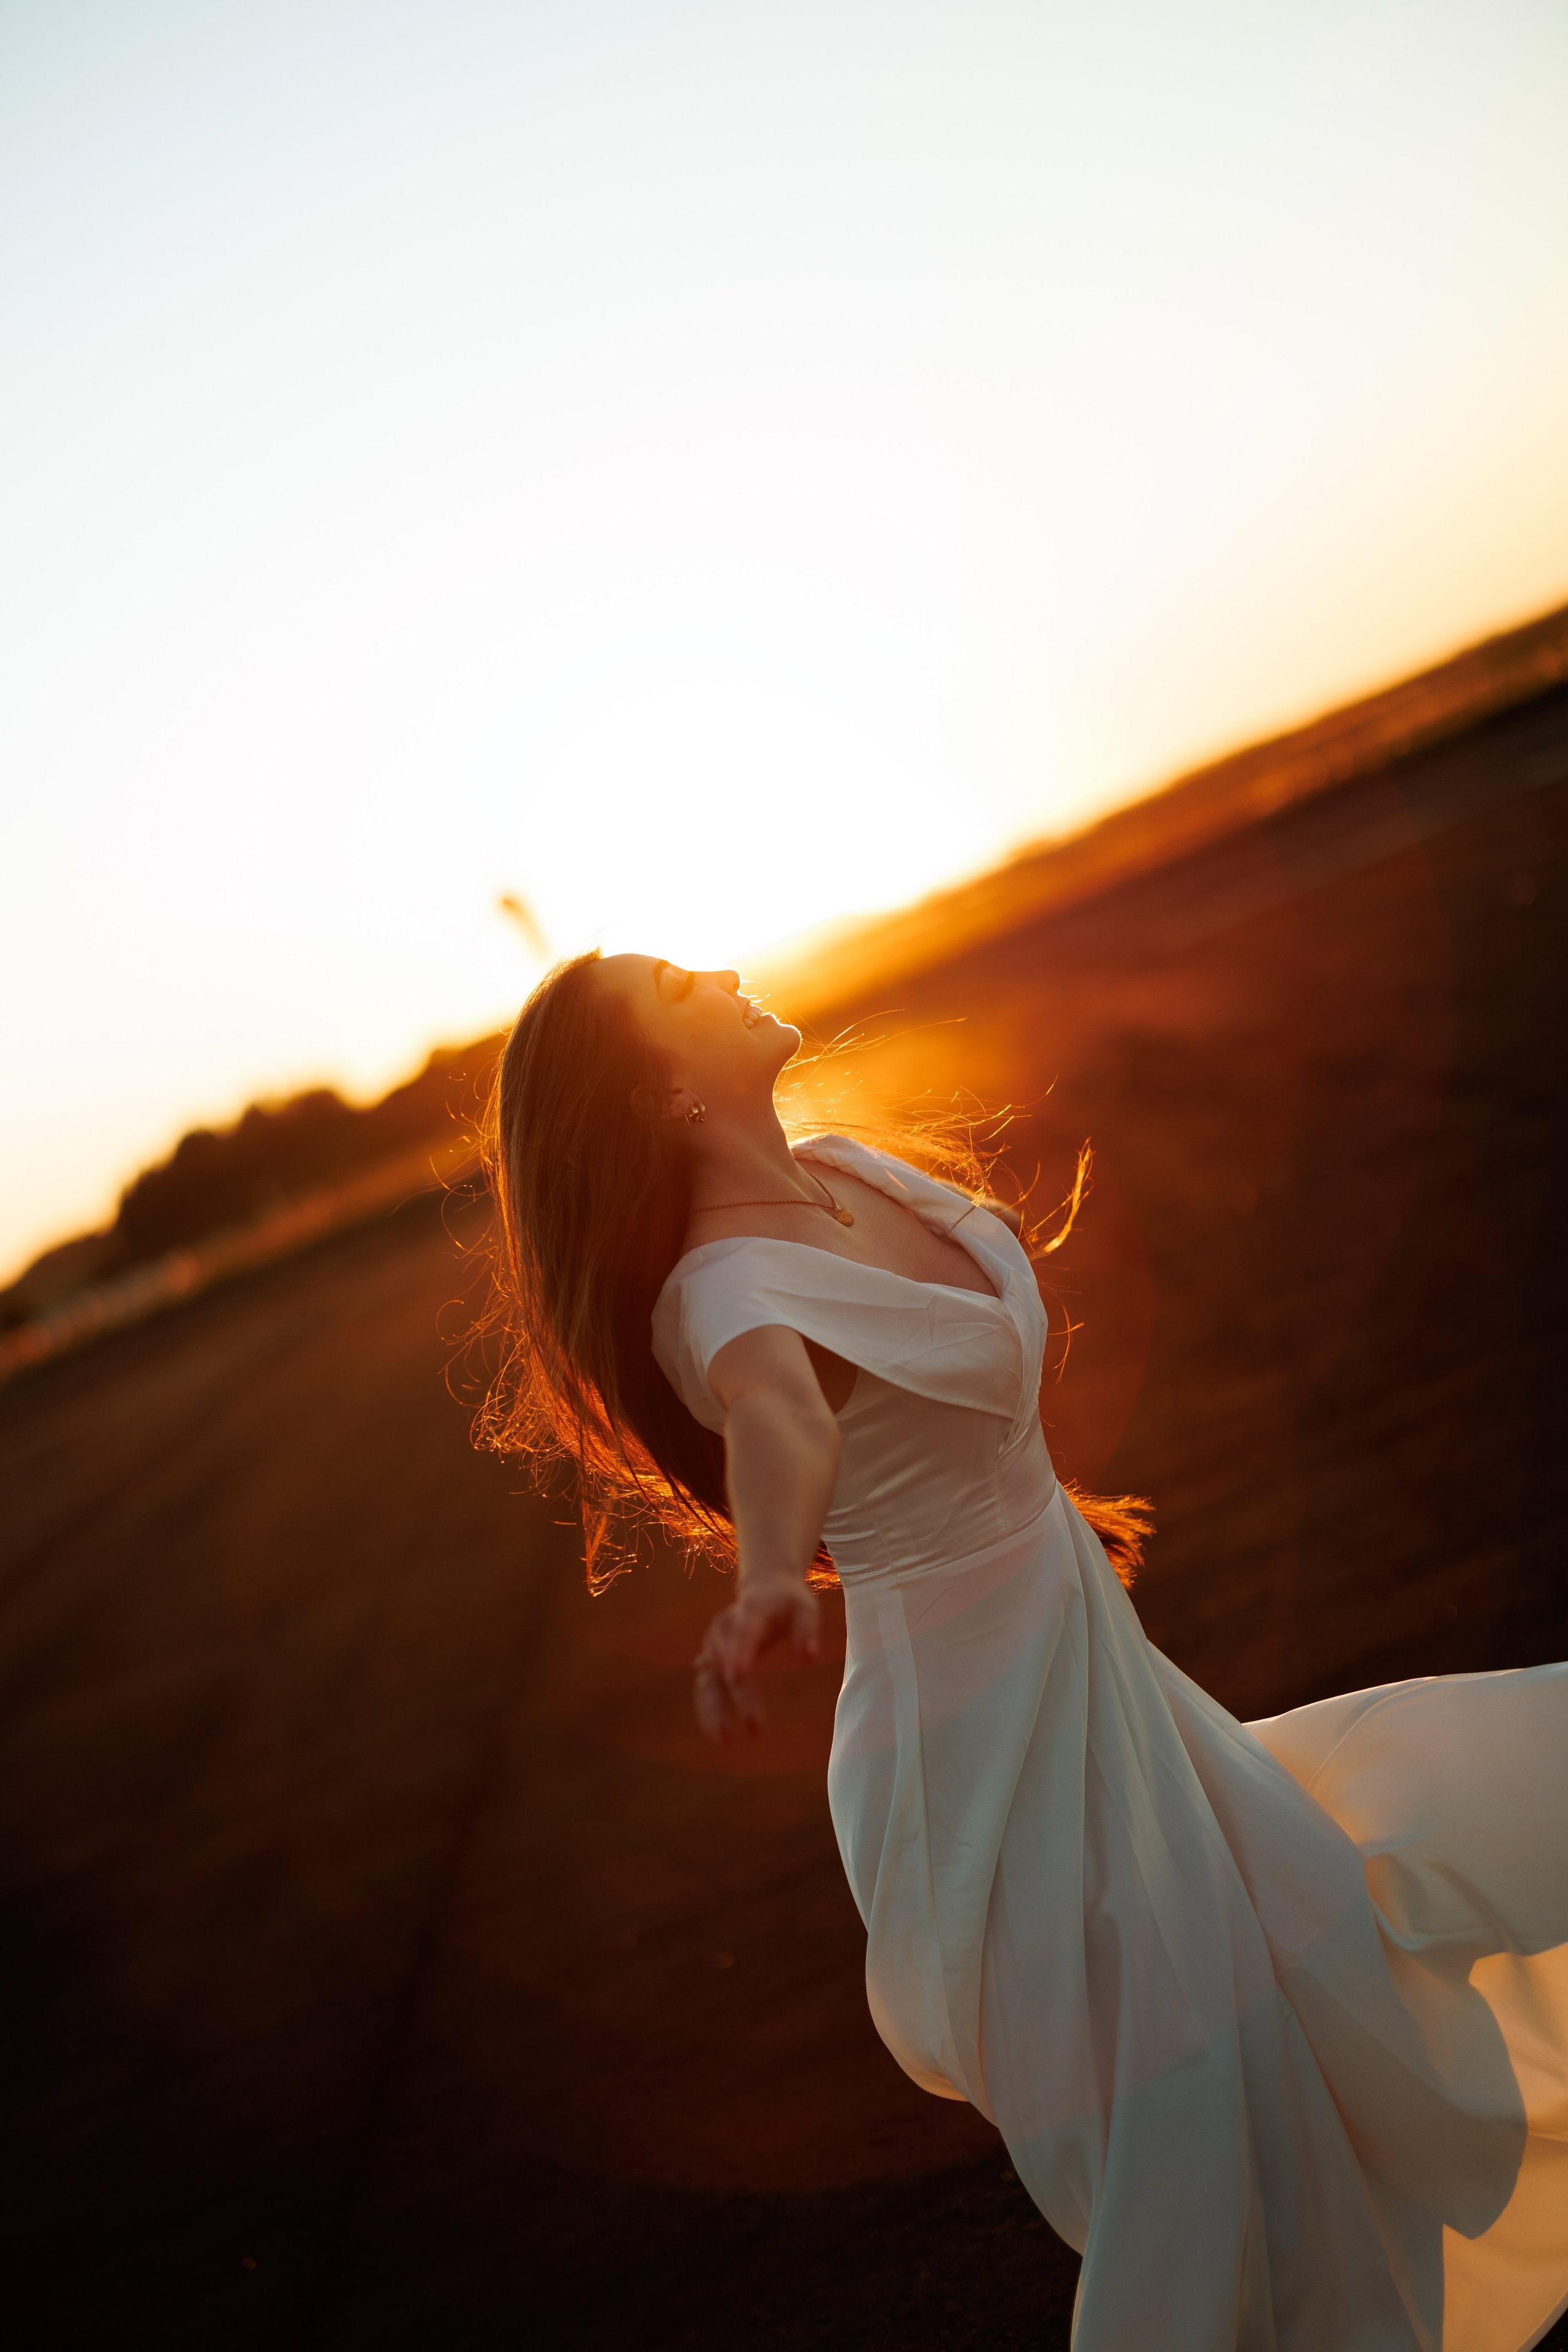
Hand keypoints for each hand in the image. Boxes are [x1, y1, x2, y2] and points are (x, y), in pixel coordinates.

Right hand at [692, 1573, 821, 1743]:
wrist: (764, 1586)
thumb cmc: (790, 1601)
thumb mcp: (806, 1607)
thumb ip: (806, 1630)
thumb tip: (808, 1658)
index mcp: (750, 1611)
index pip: (743, 1632)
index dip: (739, 1653)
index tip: (737, 1676)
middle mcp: (725, 1627)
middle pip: (726, 1663)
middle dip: (737, 1696)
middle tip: (754, 1728)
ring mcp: (714, 1643)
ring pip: (708, 1678)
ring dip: (713, 1708)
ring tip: (724, 1740)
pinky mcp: (711, 1657)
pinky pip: (705, 1685)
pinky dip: (708, 1708)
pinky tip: (717, 1733)